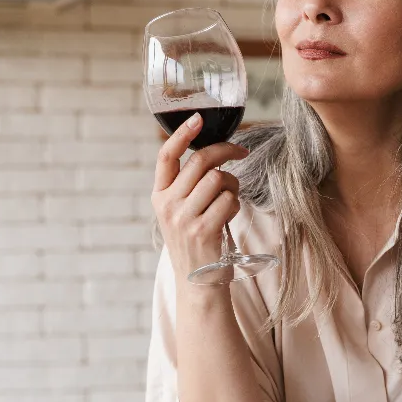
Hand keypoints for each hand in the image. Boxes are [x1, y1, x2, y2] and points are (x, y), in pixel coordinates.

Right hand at [151, 113, 247, 282]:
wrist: (197, 284)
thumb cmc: (195, 242)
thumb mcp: (179, 212)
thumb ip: (187, 186)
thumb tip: (213, 153)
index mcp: (159, 196)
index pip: (166, 156)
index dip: (181, 133)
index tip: (198, 118)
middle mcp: (167, 205)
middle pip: (200, 161)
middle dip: (226, 151)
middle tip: (242, 152)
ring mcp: (184, 219)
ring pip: (218, 179)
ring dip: (232, 184)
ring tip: (230, 197)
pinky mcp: (203, 231)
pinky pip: (228, 200)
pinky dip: (235, 204)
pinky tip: (230, 215)